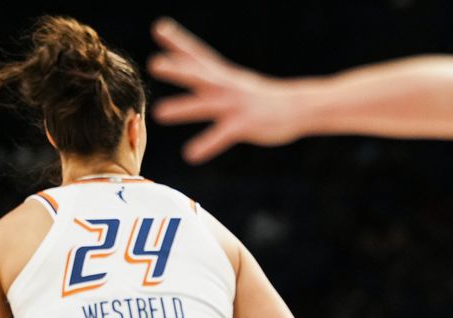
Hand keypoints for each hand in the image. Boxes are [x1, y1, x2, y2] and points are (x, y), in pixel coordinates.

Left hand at [149, 18, 302, 162]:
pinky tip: (190, 155)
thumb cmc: (264, 97)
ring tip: (158, 113)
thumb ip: (214, 78)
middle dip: (177, 70)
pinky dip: (206, 145)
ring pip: (205, 105)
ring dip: (182, 108)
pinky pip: (221, 136)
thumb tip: (195, 71)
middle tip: (154, 64)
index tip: (160, 28)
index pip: (198, 55)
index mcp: (223, 75)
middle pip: (198, 75)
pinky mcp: (243, 125)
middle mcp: (226, 87)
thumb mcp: (237, 81)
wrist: (297, 108)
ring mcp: (235, 106)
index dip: (178, 42)